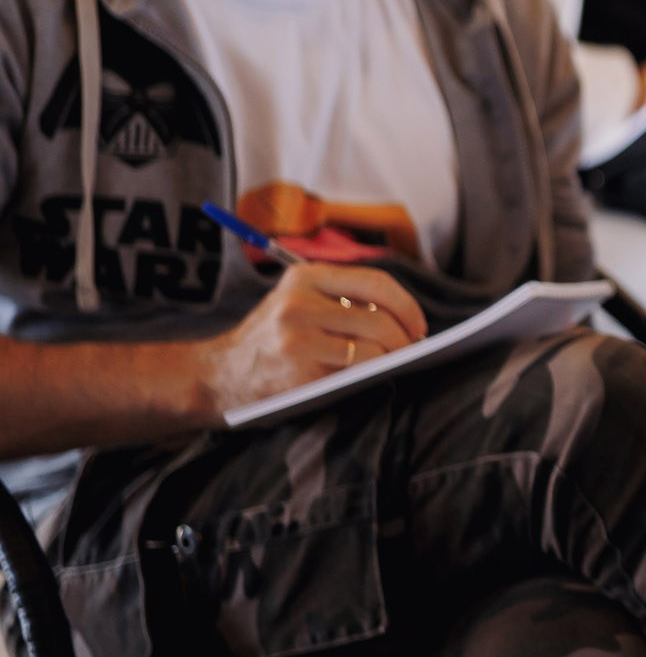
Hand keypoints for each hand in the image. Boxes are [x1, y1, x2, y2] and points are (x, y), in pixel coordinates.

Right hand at [192, 263, 426, 418]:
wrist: (215, 376)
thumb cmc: (270, 342)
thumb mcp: (298, 304)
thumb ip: (342, 300)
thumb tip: (405, 317)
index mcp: (305, 277)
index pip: (377, 282)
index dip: (407, 306)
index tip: (419, 326)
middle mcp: (300, 301)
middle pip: (380, 317)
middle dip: (406, 339)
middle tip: (412, 353)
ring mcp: (297, 335)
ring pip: (373, 345)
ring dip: (393, 360)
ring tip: (394, 366)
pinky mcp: (297, 369)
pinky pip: (355, 371)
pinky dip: (371, 376)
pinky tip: (369, 379)